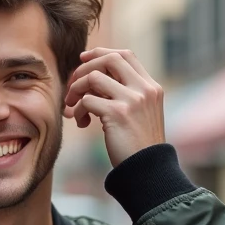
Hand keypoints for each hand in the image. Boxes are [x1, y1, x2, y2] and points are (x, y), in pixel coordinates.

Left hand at [63, 48, 166, 166]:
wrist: (148, 170)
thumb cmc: (140, 146)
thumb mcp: (141, 114)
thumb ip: (126, 95)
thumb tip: (94, 81)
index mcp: (151, 87)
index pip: (125, 55)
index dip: (101, 53)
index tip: (84, 60)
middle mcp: (144, 89)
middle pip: (109, 59)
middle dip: (85, 68)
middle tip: (73, 85)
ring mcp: (132, 100)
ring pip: (93, 77)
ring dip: (76, 90)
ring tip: (73, 107)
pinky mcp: (117, 113)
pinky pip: (87, 100)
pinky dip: (78, 110)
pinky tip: (82, 122)